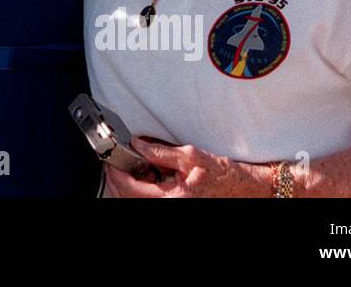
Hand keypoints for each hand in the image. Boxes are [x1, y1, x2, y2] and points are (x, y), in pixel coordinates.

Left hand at [105, 138, 269, 197]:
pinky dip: (140, 186)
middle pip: (128, 196)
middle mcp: (168, 205)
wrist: (239, 187)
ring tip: (136, 166)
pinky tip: (147, 174)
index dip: (116, 173)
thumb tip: (137, 145)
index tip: (110, 160)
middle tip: (115, 160)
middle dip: (118, 178)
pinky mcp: (170, 203)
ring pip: (135, 198)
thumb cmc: (221, 175)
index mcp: (172, 197)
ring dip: (129, 182)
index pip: (131, 188)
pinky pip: (147, 197)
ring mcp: (169, 205)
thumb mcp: (189, 156)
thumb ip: (160, 151)